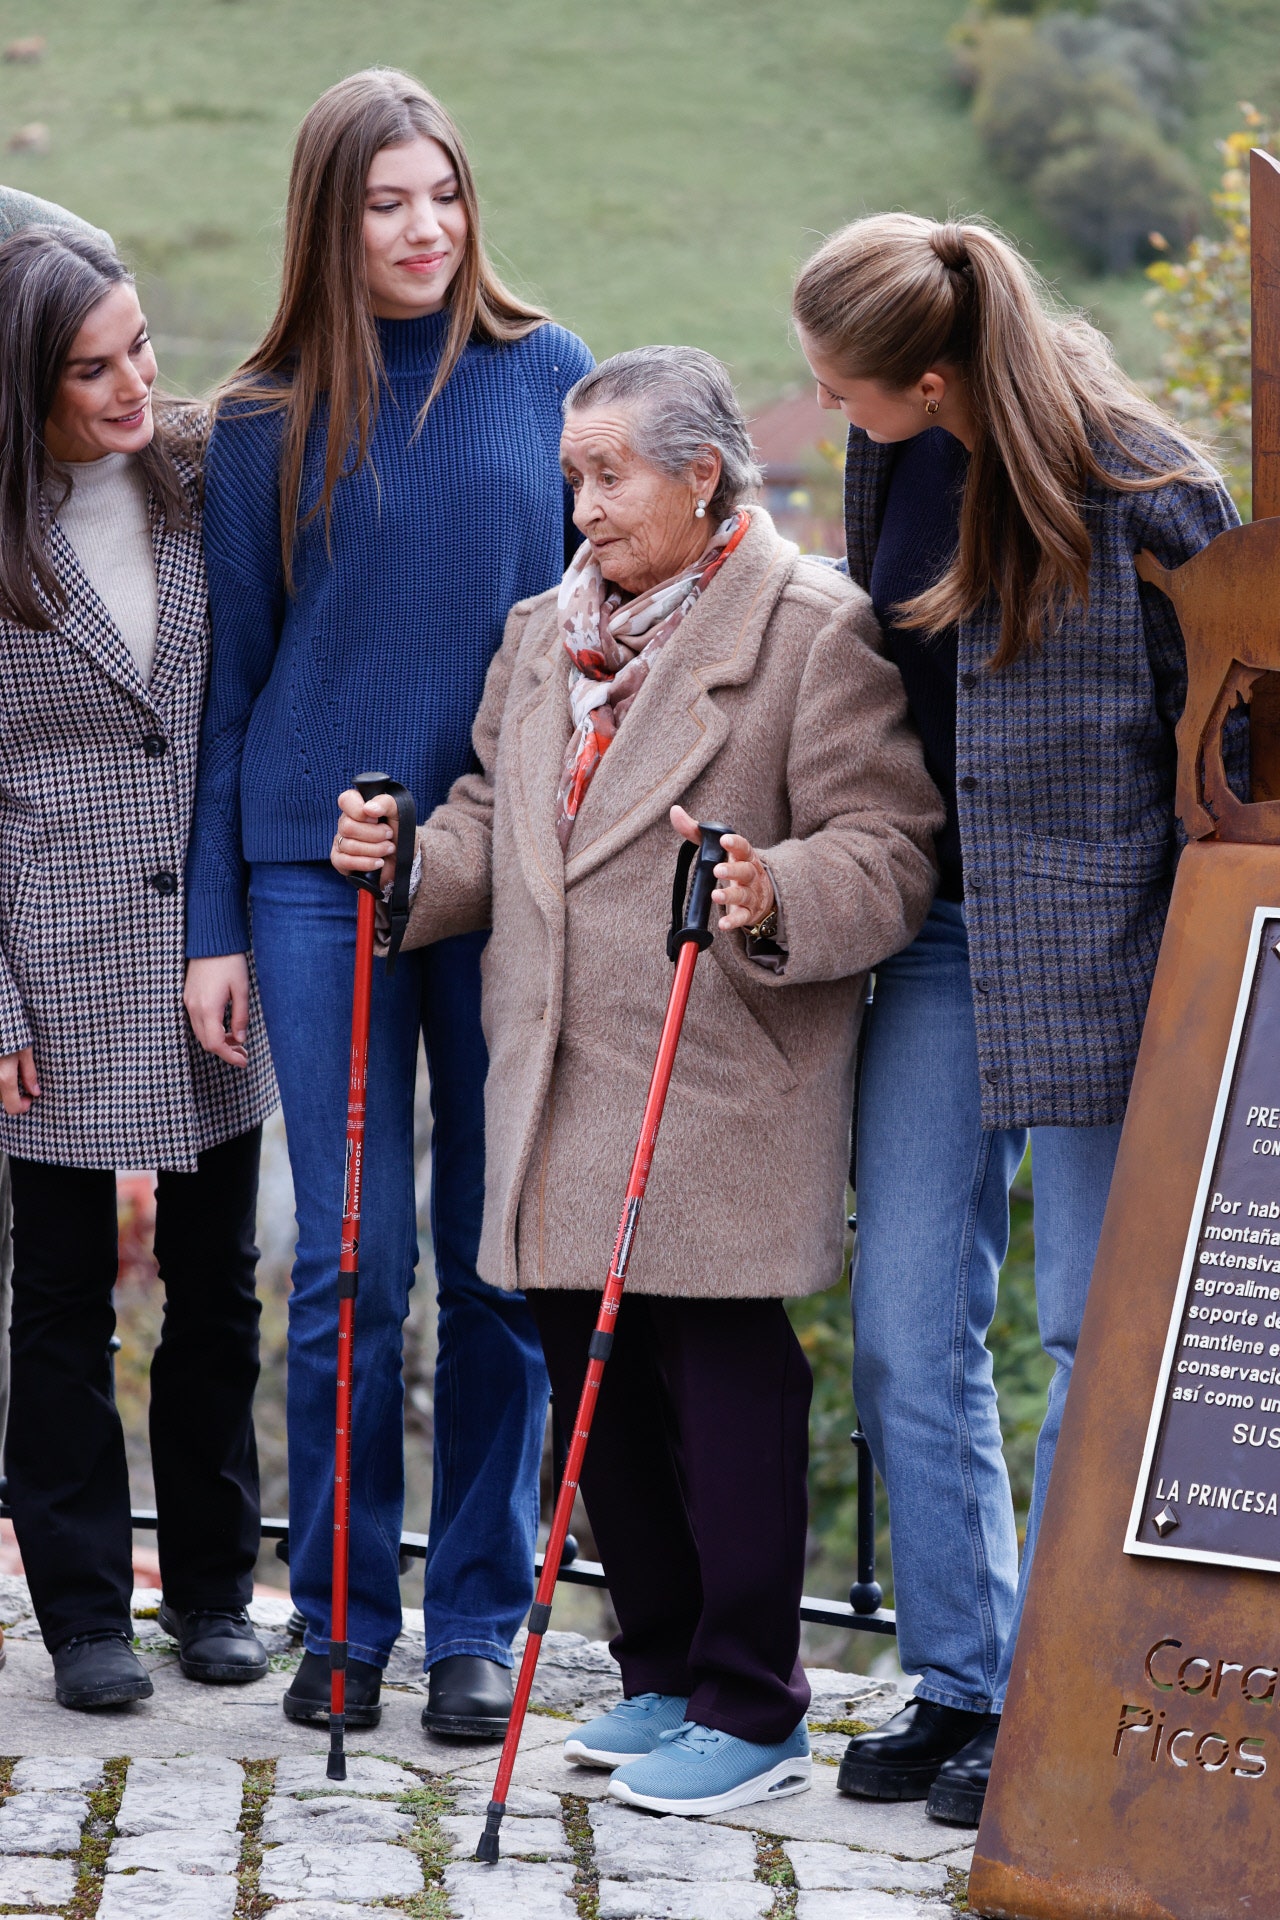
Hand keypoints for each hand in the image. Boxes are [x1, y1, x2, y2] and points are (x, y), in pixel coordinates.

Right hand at [0, 1045, 38, 1114]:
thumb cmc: (10, 1028)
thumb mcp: (24, 1049)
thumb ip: (29, 1073)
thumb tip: (35, 1092)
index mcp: (4, 1076)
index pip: (11, 1106)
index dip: (22, 1106)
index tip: (29, 1098)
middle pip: (1, 1099)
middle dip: (13, 1095)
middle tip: (23, 1083)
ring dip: (3, 1087)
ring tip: (11, 1070)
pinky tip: (2, 1065)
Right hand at [184, 954, 249, 1067]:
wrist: (211, 940)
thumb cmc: (229, 962)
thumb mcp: (242, 990)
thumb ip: (241, 1017)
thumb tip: (240, 1039)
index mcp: (208, 1008)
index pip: (215, 1044)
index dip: (229, 1057)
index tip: (244, 1062)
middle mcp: (194, 1008)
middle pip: (206, 1042)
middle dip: (226, 1052)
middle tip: (244, 1053)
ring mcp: (189, 1003)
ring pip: (201, 1033)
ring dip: (218, 1041)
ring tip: (238, 1042)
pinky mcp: (188, 997)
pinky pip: (198, 1022)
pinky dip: (211, 1030)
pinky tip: (226, 1028)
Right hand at [332, 790, 396, 890]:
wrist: (406, 855)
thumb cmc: (400, 830)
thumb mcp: (398, 812)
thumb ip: (385, 803)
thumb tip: (368, 808)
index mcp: (355, 806)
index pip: (345, 800)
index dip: (360, 811)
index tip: (377, 818)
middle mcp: (345, 822)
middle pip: (348, 827)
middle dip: (374, 834)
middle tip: (389, 835)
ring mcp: (341, 842)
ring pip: (349, 846)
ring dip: (375, 849)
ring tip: (389, 848)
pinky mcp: (340, 861)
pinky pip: (345, 862)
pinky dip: (366, 863)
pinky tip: (379, 862)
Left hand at [670, 805, 774, 932]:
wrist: (763, 894)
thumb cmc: (735, 865)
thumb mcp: (719, 849)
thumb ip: (696, 831)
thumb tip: (675, 811)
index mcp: (745, 856)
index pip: (744, 847)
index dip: (735, 843)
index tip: (724, 840)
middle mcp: (751, 874)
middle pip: (745, 871)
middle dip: (732, 870)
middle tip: (717, 870)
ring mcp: (751, 894)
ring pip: (743, 895)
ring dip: (730, 896)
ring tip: (715, 896)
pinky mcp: (748, 913)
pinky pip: (742, 917)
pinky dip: (733, 921)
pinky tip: (722, 924)